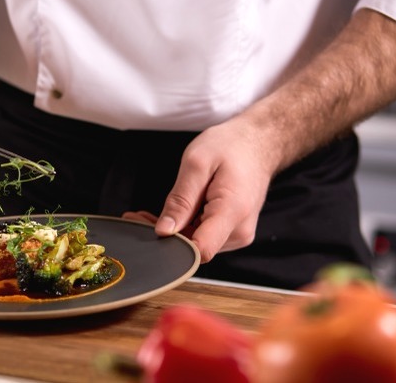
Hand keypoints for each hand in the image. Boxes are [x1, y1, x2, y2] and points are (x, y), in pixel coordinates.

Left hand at [154, 119, 276, 262]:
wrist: (257, 143)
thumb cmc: (231, 147)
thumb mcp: (197, 164)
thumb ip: (180, 200)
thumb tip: (164, 230)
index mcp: (232, 212)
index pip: (199, 251)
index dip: (171, 244)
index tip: (149, 228)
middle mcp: (239, 231)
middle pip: (193, 249)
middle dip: (165, 235)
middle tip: (137, 216)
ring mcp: (237, 234)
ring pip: (195, 244)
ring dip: (173, 231)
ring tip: (154, 211)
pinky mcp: (231, 232)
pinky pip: (202, 236)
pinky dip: (184, 227)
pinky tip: (171, 214)